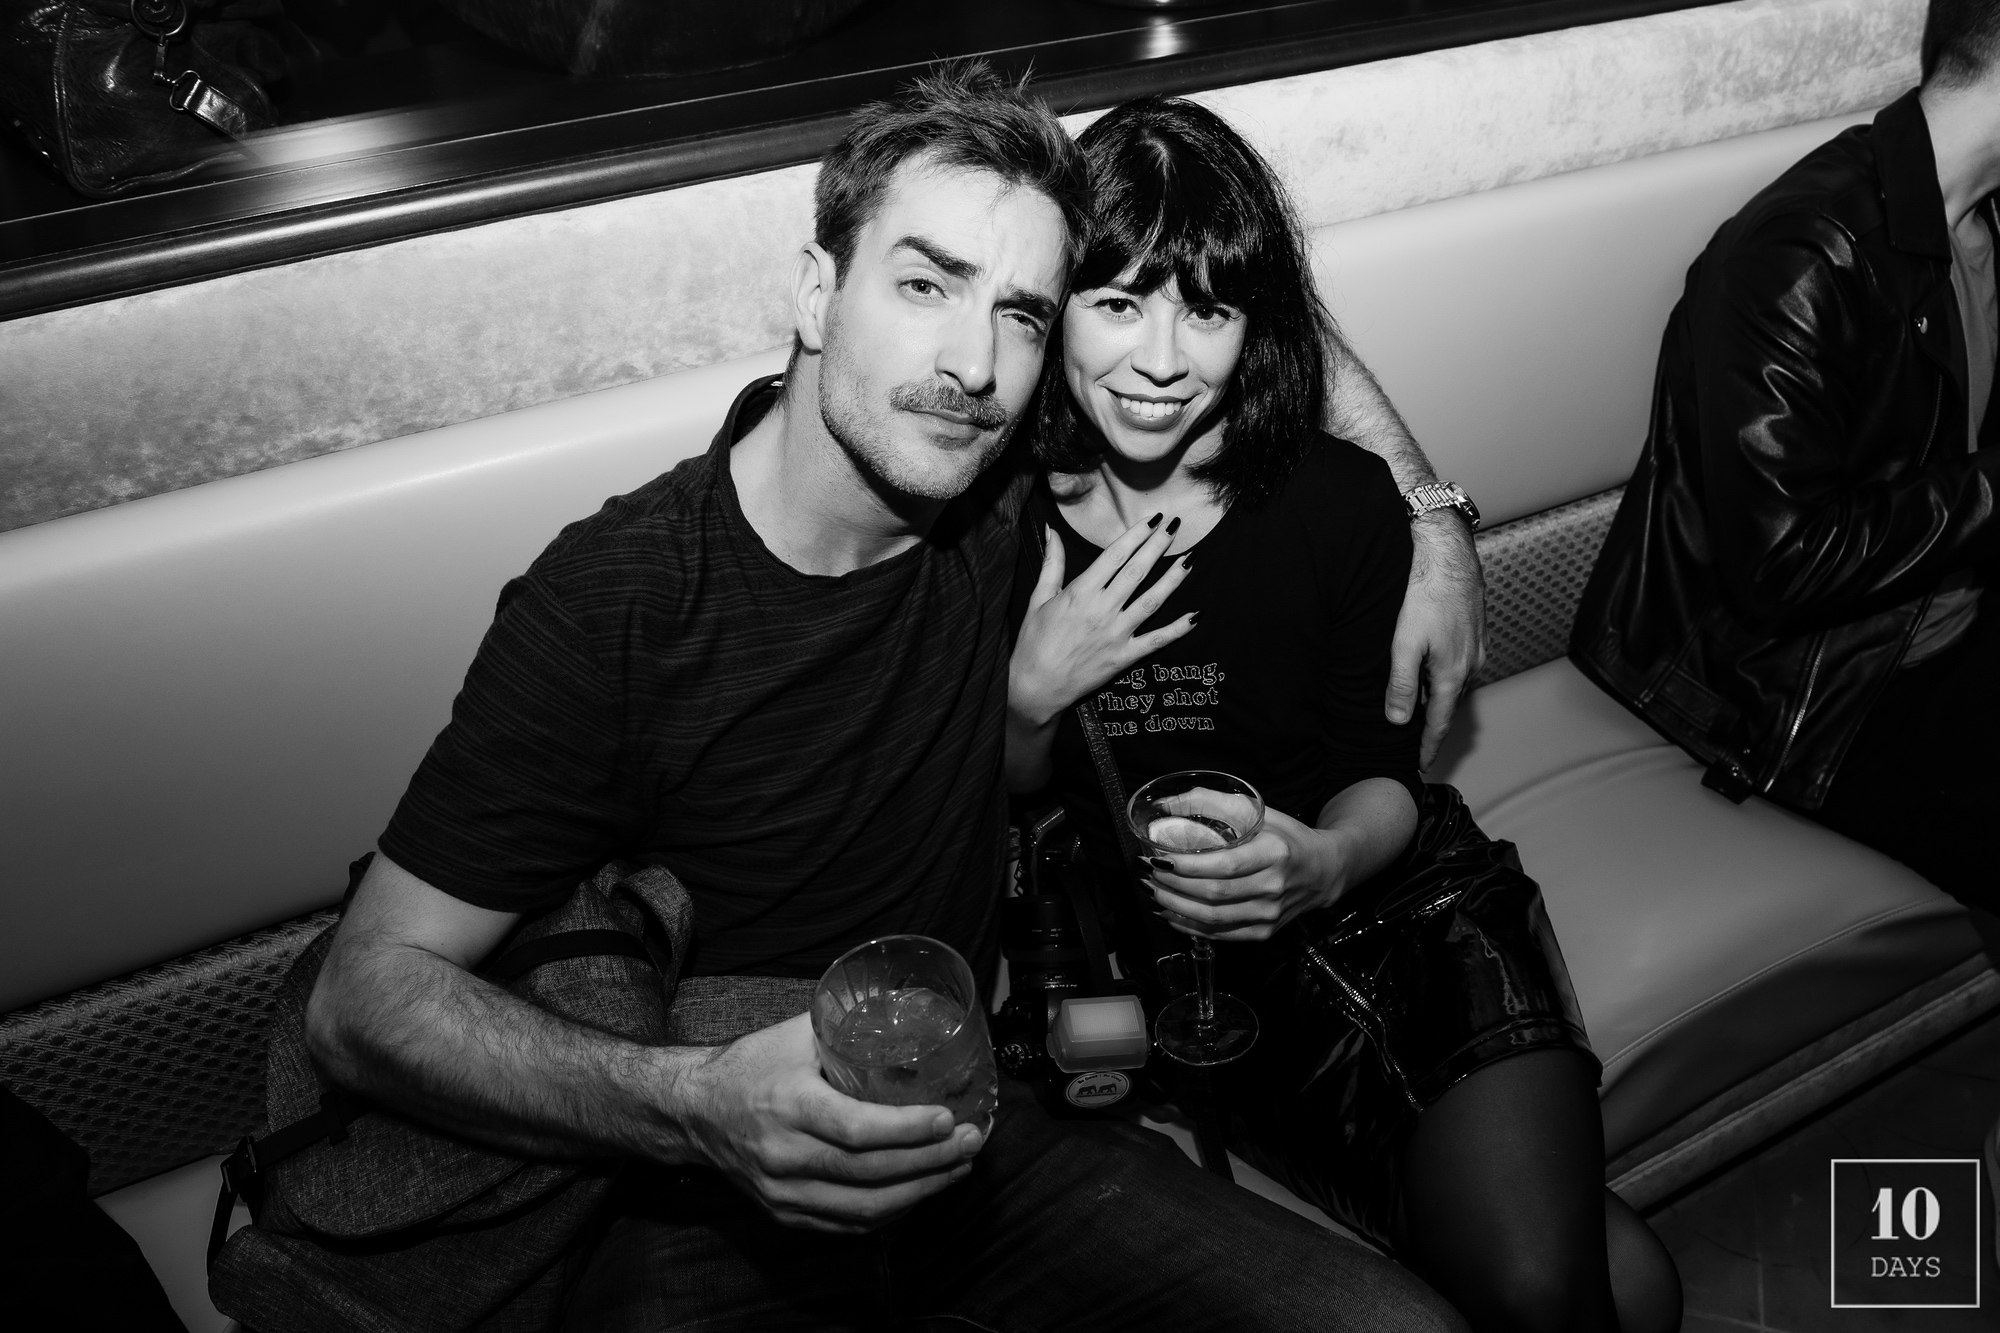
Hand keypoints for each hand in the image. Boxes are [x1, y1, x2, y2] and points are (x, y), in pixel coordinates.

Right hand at [677, 1014, 982, 1232]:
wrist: (694, 1112)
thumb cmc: (749, 1066)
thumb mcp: (793, 1035)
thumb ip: (847, 1025)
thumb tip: (906, 1010)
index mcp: (789, 1106)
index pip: (856, 1129)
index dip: (907, 1130)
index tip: (948, 1119)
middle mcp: (785, 1156)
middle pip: (870, 1174)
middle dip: (931, 1162)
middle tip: (972, 1142)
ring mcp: (784, 1193)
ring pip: (864, 1208)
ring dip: (921, 1192)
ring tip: (958, 1168)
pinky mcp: (785, 1214)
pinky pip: (847, 1225)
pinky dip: (890, 1213)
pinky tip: (920, 1192)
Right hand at [1010, 516, 1195, 728]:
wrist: (1035, 687)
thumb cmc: (1034, 642)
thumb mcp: (1038, 599)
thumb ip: (1052, 563)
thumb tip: (1051, 530)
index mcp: (1080, 592)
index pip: (1115, 555)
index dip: (1136, 534)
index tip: (1152, 519)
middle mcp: (1102, 609)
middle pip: (1138, 571)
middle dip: (1158, 546)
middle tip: (1175, 526)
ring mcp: (1117, 634)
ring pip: (1152, 600)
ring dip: (1174, 579)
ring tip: (1190, 559)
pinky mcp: (1124, 656)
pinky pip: (1157, 640)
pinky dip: (1178, 629)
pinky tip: (1196, 616)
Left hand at [1141, 808, 1350, 942]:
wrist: (1325, 870)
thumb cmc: (1288, 837)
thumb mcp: (1259, 811)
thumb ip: (1214, 803)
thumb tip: (1169, 802)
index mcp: (1275, 854)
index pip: (1224, 866)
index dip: (1187, 867)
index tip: (1160, 858)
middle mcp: (1274, 887)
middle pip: (1214, 894)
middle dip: (1173, 886)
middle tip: (1149, 873)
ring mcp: (1269, 914)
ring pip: (1213, 919)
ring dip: (1176, 907)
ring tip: (1154, 891)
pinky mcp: (1264, 931)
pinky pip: (1220, 935)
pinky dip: (1189, 927)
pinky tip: (1171, 914)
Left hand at [1387, 511, 1485, 767]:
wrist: (1447, 552)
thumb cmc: (1424, 593)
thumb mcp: (1404, 643)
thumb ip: (1402, 684)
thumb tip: (1400, 721)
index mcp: (1452, 673)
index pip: (1440, 722)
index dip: (1428, 746)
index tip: (1419, 765)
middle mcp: (1471, 664)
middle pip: (1447, 704)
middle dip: (1431, 723)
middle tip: (1413, 742)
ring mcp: (1476, 646)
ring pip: (1453, 681)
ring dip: (1436, 696)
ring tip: (1417, 709)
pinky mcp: (1475, 629)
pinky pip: (1458, 662)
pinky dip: (1442, 673)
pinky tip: (1428, 668)